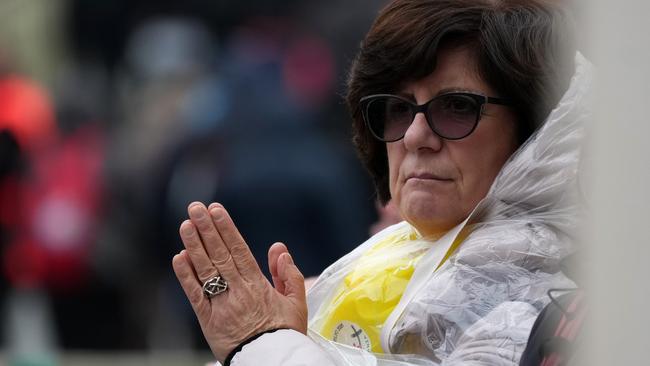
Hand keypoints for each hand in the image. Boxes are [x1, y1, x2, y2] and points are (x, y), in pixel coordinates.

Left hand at [172, 202, 306, 361]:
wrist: (269, 362)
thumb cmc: (283, 334)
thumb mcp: (297, 303)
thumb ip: (289, 274)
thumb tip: (279, 249)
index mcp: (258, 284)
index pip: (239, 250)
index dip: (227, 228)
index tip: (217, 210)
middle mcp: (238, 290)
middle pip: (219, 254)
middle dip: (207, 228)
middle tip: (196, 208)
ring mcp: (221, 304)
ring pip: (205, 269)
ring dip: (194, 245)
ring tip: (186, 224)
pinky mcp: (207, 320)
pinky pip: (195, 294)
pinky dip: (186, 275)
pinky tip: (179, 257)